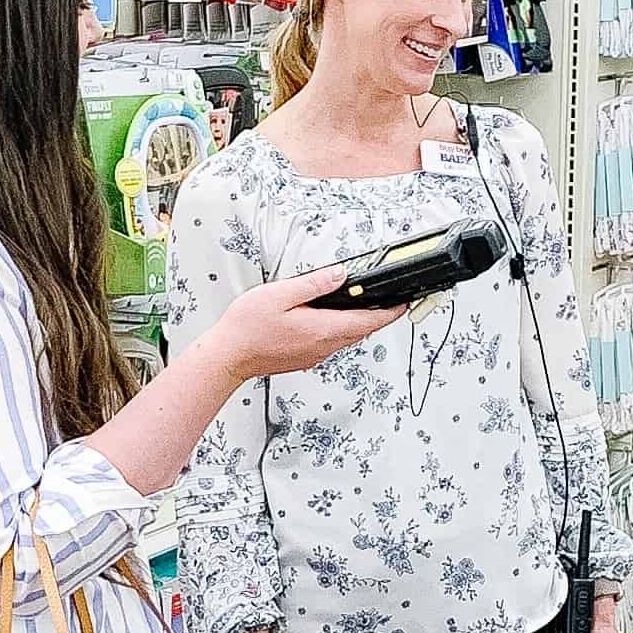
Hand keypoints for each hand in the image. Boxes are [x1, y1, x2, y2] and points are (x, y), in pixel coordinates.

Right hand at [216, 269, 403, 380]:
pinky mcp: (304, 357)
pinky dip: (341, 330)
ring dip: (360, 323)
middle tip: (391, 302)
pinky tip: (334, 319)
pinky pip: (332, 343)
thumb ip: (314, 284)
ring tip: (366, 307)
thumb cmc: (247, 328)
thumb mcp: (281, 294)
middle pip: (361, 331)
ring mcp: (314, 354)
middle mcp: (322, 346)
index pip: (368, 321)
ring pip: (347, 338)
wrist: (228, 357)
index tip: (404, 304)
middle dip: (379, 316)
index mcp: (322, 329)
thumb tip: (340, 275)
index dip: (390, 312)